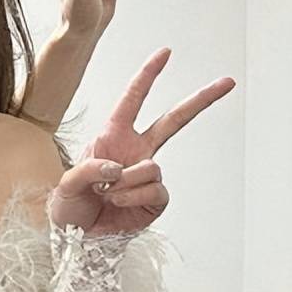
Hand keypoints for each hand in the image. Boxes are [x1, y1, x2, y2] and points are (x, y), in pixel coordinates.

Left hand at [50, 48, 234, 235]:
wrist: (77, 238)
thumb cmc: (69, 207)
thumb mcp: (65, 185)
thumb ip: (87, 171)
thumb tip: (117, 167)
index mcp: (112, 138)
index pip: (132, 101)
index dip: (147, 76)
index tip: (165, 53)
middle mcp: (135, 152)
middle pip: (173, 121)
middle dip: (200, 101)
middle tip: (227, 81)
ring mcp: (147, 175)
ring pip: (151, 167)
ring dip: (125, 183)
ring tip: (106, 193)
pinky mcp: (155, 198)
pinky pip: (155, 190)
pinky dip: (133, 197)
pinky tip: (119, 203)